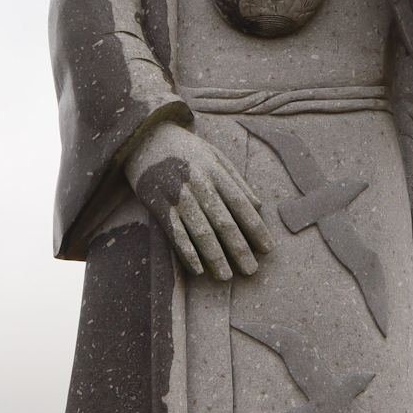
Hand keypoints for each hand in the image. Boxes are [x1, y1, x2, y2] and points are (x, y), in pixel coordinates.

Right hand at [125, 123, 272, 280]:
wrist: (145, 136)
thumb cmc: (186, 149)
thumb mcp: (215, 156)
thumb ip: (237, 181)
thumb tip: (259, 207)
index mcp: (216, 172)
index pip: (241, 204)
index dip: (256, 228)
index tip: (268, 249)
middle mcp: (198, 184)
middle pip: (223, 222)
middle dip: (239, 248)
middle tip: (251, 270)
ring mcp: (177, 195)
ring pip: (199, 230)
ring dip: (214, 256)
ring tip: (226, 276)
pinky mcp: (158, 204)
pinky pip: (174, 233)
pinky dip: (186, 252)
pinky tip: (197, 269)